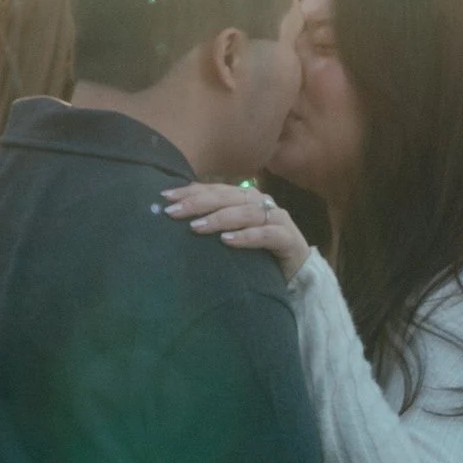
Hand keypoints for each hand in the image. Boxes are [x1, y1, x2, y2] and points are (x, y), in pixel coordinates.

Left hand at [160, 180, 312, 280]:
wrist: (298, 273)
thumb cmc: (259, 253)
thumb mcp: (233, 234)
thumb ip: (214, 222)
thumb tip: (177, 216)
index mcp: (246, 197)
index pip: (215, 189)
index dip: (190, 191)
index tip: (165, 197)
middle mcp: (262, 203)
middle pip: (228, 197)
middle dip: (198, 202)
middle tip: (174, 212)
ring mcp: (278, 219)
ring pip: (246, 212)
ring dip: (220, 219)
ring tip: (196, 227)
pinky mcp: (289, 239)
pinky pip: (267, 234)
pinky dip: (247, 236)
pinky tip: (228, 241)